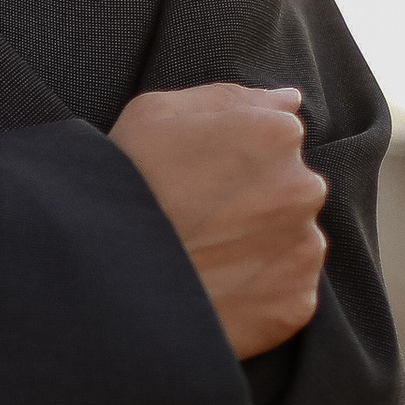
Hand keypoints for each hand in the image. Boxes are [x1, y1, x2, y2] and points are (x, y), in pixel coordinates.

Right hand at [108, 81, 327, 361]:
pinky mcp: (295, 305)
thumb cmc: (121, 183)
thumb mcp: (156, 112)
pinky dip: (260, 295)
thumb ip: (232, 99)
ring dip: (261, 248)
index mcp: (277, 135)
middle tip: (199, 223)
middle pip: (291, 191)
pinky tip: (216, 292)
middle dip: (257, 203)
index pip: (279, 140)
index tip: (199, 181)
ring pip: (292, 242)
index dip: (235, 160)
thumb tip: (289, 102)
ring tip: (205, 260)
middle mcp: (304, 189)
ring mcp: (303, 250)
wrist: (100, 278)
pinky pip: (288, 295)